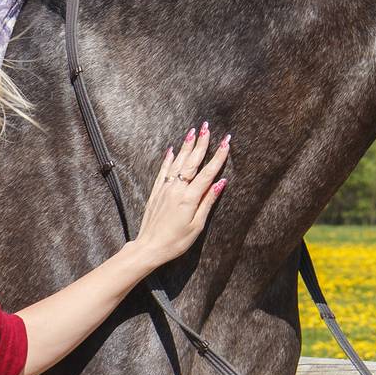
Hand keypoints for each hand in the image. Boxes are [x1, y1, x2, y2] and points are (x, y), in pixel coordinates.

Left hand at [132, 121, 229, 267]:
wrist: (149, 247)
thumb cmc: (175, 241)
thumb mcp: (197, 225)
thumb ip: (207, 202)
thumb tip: (220, 183)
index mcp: (190, 198)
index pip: (207, 172)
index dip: (218, 156)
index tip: (226, 142)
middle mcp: (177, 189)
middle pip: (192, 162)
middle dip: (201, 143)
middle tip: (207, 127)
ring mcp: (165, 189)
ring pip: (178, 162)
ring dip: (186, 146)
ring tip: (193, 131)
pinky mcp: (156, 192)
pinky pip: (164, 171)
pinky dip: (169, 159)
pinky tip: (173, 150)